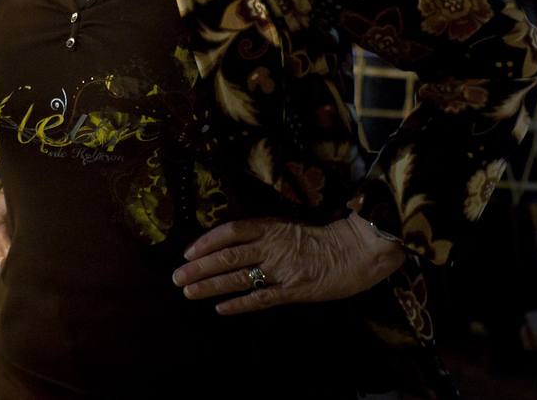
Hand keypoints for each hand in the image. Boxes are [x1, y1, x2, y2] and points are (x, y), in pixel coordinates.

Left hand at [171, 214, 404, 314]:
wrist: (360, 250)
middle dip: (199, 267)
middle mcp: (272, 246)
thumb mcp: (291, 227)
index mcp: (272, 227)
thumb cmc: (326, 237)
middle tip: (176, 276)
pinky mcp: (294, 290)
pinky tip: (221, 309)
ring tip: (188, 291)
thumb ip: (266, 235)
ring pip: (238, 277)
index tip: (188, 251)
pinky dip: (239, 304)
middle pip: (227, 256)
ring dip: (210, 285)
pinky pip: (262, 298)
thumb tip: (235, 243)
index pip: (231, 231)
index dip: (207, 241)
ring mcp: (282, 269)